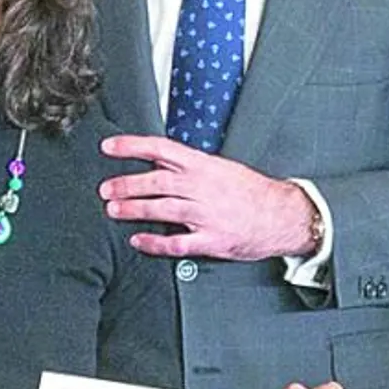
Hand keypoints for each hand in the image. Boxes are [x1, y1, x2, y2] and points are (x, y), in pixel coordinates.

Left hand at [98, 135, 318, 259]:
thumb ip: (190, 167)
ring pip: (163, 209)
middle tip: (105, 189)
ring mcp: (207, 214)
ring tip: (114, 210)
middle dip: (127, 184)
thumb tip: (158, 163)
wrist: (283, 215)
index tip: (109, 147)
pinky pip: (177, 243)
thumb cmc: (251, 192)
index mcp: (203, 165)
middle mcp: (203, 187)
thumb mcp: (221, 168)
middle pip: (156, 182)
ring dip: (134, 209)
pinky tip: (138, 241)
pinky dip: (155, 243)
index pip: (161, 149)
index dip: (132, 146)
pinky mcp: (213, 240)